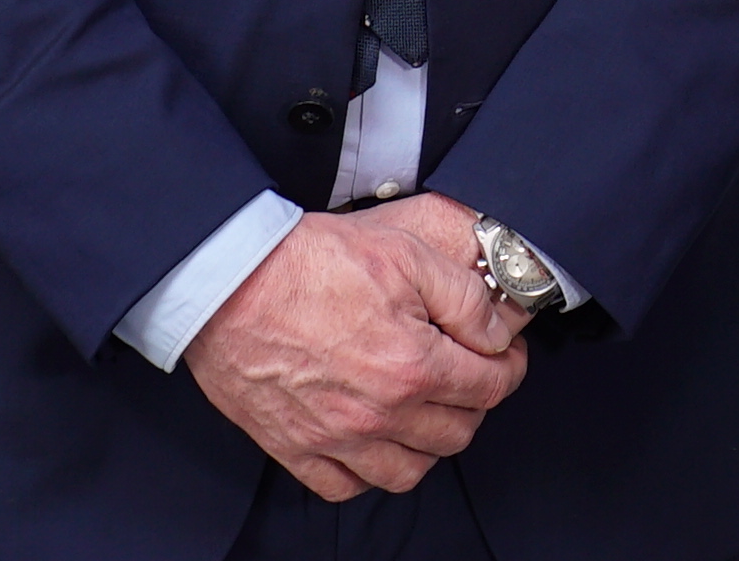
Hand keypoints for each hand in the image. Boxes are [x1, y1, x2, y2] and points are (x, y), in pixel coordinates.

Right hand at [184, 194, 529, 500]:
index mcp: (413, 366)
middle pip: (456, 434)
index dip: (508, 368)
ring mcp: (335, 437)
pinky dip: (368, 472)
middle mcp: (378, 413)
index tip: (504, 356)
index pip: (490, 388)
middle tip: (466, 375)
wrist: (229, 279)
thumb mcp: (406, 253)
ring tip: (423, 411)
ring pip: (408, 472)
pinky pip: (346, 486)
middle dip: (473, 404)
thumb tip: (497, 335)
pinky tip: (373, 440)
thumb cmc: (311, 261)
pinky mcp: (294, 447)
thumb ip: (465, 298)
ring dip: (427, 444)